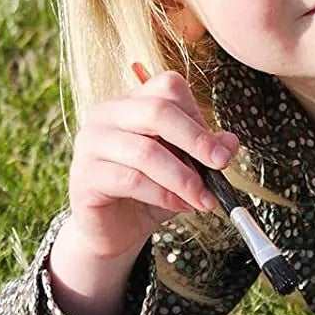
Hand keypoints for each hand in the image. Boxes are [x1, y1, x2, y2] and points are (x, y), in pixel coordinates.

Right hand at [61, 69, 240, 263]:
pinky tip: (181, 206)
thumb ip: (206, 150)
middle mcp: (106, 115)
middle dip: (196, 140)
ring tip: (204, 199)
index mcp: (132, 103)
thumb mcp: (187, 167)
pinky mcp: (84, 176)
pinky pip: (131, 181)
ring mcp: (90, 143)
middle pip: (157, 111)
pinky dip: (164, 196)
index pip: (167, 86)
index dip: (198, 115)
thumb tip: (230, 142)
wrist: (117, 228)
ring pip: (146, 152)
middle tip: (221, 165)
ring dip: (184, 179)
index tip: (220, 151)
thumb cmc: (152, 190)